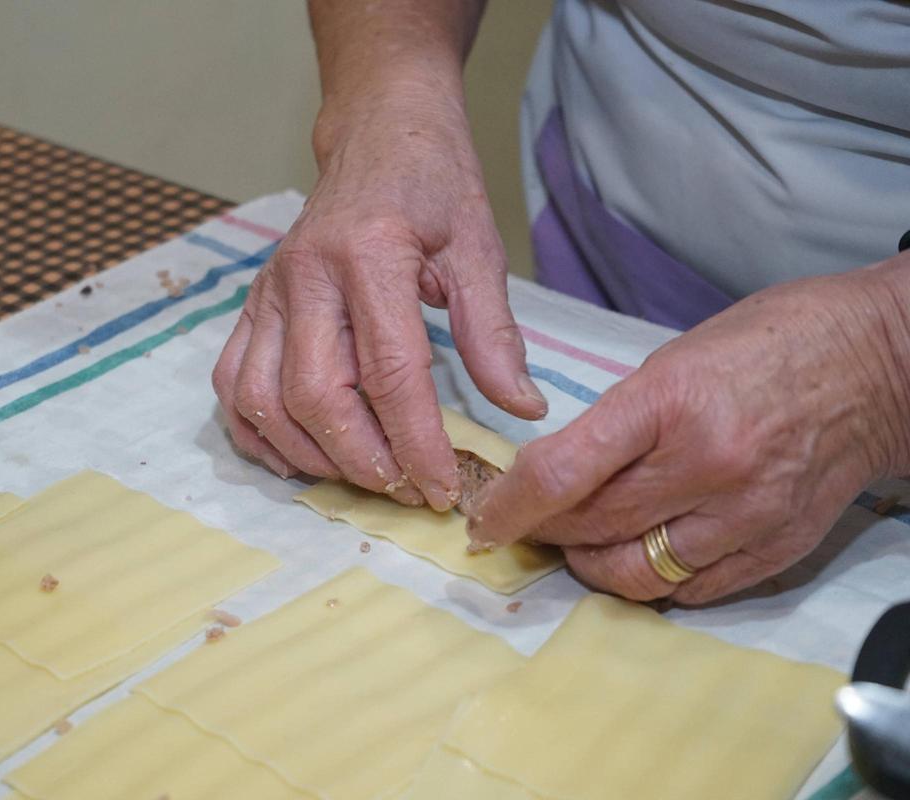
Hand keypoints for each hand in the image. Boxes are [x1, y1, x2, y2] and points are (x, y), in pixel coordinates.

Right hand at [212, 85, 546, 509]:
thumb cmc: (432, 186)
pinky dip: (257, 432)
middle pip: (315, 395)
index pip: (389, 373)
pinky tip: (300, 453)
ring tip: (361, 476)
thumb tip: (521, 408)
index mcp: (369, 255)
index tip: (441, 488)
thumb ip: (493, 333)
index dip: (416, 443)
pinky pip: (231, 383)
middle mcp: (304, 275)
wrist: (377, 134)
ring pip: (261, 399)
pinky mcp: (250, 305)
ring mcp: (267, 292)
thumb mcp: (478, 248)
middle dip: (361, 461)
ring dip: (309, 455)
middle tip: (404, 489)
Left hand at [468, 264, 909, 602]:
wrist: (876, 364)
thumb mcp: (672, 359)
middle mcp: (708, 465)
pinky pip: (692, 589)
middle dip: (545, 533)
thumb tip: (560, 474)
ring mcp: (747, 513)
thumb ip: (617, 422)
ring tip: (581, 545)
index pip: (562, 475)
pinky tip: (639, 555)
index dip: (509, 507)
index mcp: (669, 402)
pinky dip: (652, 580)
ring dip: (592, 566)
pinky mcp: (778, 546)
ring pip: (637, 575)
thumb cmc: (767, 344)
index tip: (485, 520)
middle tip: (529, 525)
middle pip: (592, 528)